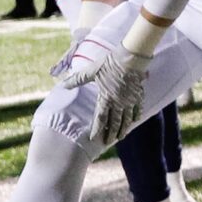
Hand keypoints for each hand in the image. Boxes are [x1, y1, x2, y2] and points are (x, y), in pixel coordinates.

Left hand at [54, 27, 152, 145]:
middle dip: (111, 134)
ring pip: (127, 119)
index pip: (101, 119)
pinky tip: (134, 121)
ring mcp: (130, 101)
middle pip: (114, 122)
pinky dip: (136, 116)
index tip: (94, 138)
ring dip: (123, 129)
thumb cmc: (109, 64)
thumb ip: (77, 80)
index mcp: (106, 98)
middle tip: (109, 142)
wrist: (130, 59)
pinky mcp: (138, 96)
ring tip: (121, 137)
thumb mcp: (91, 71)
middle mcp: (119, 103)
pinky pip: (137, 109)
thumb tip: (63, 84)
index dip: (97, 130)